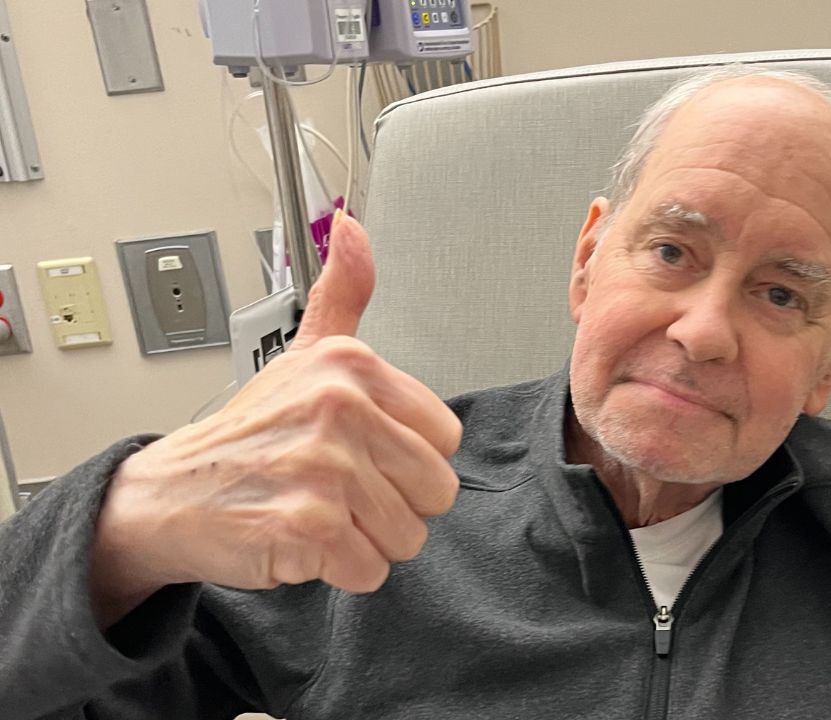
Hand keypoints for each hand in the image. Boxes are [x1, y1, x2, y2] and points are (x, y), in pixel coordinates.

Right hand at [90, 217, 461, 627]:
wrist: (168, 494)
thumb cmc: (247, 432)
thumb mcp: (301, 353)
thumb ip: (342, 294)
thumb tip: (352, 230)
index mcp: (352, 366)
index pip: (446, 436)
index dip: (409, 457)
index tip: (364, 452)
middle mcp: (340, 410)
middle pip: (436, 491)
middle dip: (393, 504)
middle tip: (339, 489)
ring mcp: (324, 468)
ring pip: (408, 536)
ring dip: (366, 539)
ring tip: (319, 511)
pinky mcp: (308, 526)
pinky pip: (369, 570)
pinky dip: (339, 570)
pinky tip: (302, 539)